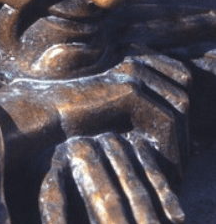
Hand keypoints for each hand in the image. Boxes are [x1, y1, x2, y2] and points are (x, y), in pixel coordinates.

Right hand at [0, 48, 189, 172]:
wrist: (37, 114)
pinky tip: (162, 166)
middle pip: (183, 92)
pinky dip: (169, 145)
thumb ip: (134, 109)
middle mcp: (134, 59)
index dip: (183, 110)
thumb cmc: (65, 114)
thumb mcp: (107, 108)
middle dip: (186, 126)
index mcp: (129, 57)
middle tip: (181, 160)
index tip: (181, 142)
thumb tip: (171, 127)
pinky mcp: (129, 90)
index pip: (179, 77)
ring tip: (174, 166)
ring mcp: (132, 72)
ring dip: (181, 138)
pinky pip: (166, 119)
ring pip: (180, 106)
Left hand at [39, 131, 184, 223]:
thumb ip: (43, 216)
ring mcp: (109, 144)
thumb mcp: (38, 184)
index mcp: (48, 161)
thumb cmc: (57, 176)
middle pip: (98, 191)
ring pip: (130, 184)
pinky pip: (153, 172)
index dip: (54, 223)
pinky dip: (165, 197)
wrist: (81, 127)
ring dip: (146, 217)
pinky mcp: (135, 144)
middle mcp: (79, 150)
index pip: (50, 195)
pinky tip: (175, 222)